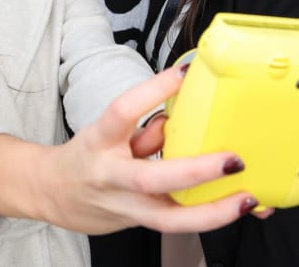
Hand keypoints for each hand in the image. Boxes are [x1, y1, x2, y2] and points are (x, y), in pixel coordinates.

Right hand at [32, 66, 278, 233]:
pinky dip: (209, 217)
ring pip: (169, 217)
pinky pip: (177, 225)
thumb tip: (182, 114)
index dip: (152, 91)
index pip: (122, 111)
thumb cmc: (85, 157)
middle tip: (232, 159)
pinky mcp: (138, 225)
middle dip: (195, 171)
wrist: (51, 193)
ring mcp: (124, 207)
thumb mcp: (107, 132)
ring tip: (247, 198)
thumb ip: (143, 126)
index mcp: (99, 141)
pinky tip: (235, 207)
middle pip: (150, 179)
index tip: (184, 73)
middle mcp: (110, 177)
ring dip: (213, 210)